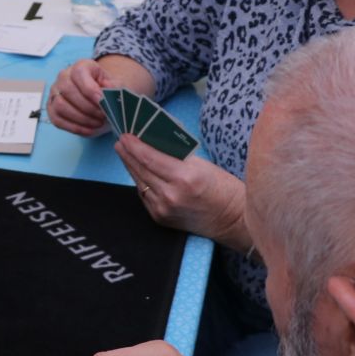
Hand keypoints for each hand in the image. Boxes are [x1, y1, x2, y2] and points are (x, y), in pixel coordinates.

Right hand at [48, 59, 112, 135]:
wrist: (98, 94)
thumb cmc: (105, 88)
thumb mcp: (113, 84)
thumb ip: (113, 86)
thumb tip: (108, 91)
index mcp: (80, 66)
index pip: (79, 74)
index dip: (90, 89)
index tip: (102, 102)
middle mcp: (63, 77)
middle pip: (68, 91)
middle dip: (88, 107)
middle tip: (103, 116)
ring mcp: (54, 93)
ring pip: (60, 106)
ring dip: (81, 118)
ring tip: (97, 123)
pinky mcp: (51, 108)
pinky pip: (58, 120)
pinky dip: (75, 128)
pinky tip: (89, 130)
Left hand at [115, 134, 248, 247]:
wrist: (234, 220)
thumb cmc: (223, 187)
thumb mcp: (202, 165)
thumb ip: (176, 155)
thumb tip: (154, 141)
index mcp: (185, 178)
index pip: (151, 158)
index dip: (135, 146)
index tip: (125, 135)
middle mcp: (171, 195)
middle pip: (141, 170)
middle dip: (128, 154)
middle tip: (120, 142)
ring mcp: (163, 209)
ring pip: (139, 183)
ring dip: (131, 167)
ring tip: (125, 153)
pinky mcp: (160, 218)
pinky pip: (144, 195)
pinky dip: (140, 182)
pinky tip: (137, 171)